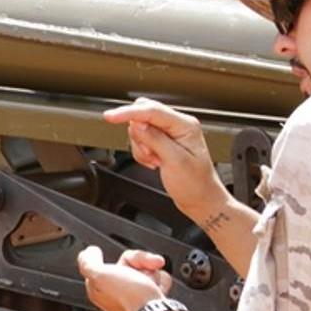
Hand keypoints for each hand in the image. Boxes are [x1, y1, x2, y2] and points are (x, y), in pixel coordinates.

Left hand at [76, 246, 172, 310]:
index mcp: (99, 288)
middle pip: (128, 263)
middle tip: (149, 266)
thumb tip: (89, 252)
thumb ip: (88, 261)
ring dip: (153, 272)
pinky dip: (161, 282)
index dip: (117, 259)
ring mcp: (135, 295)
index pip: (105, 264)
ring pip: (145, 269)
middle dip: (142, 261)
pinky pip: (157, 280)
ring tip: (154, 282)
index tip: (125, 261)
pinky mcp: (150, 299)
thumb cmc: (130, 300)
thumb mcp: (99, 275)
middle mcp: (116, 292)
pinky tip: (158, 289)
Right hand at [102, 98, 227, 224]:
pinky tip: (154, 162)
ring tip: (156, 161)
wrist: (200, 199)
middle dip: (138, 134)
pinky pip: (141, 140)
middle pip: (143, 113)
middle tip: (148, 153)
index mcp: (185, 125)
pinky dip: (142, 153)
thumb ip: (155, 140)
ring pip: (139, 128)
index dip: (128, 112)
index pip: (152, 110)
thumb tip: (137, 124)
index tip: (110, 116)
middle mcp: (177, 125)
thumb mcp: (175, 162)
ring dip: (141, 147)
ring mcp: (169, 133)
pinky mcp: (162, 142)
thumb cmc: (195, 184)